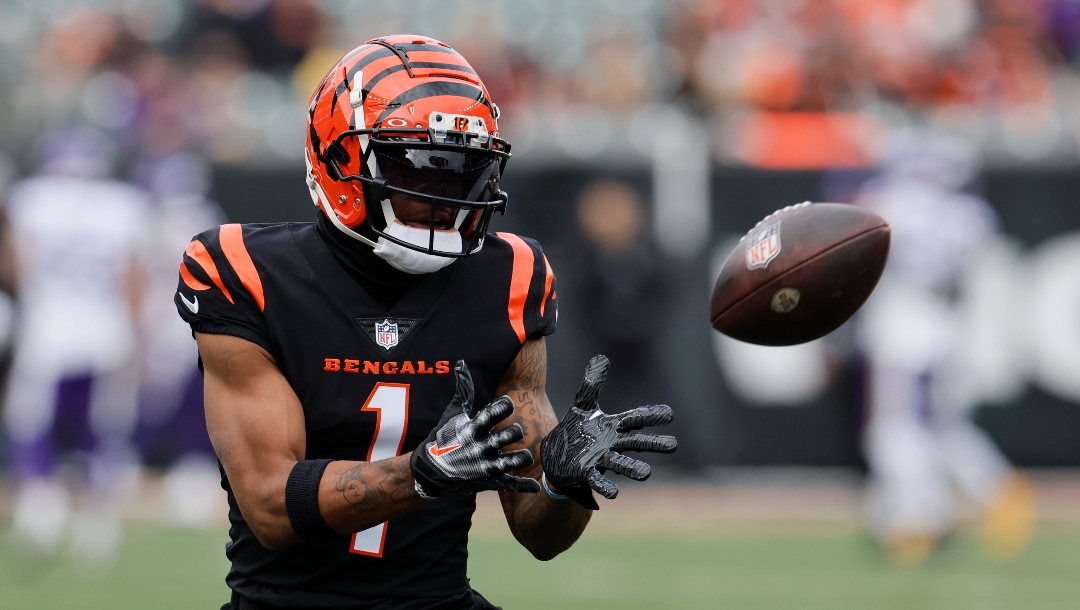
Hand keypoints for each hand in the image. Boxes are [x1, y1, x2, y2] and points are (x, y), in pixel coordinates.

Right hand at [410, 360, 541, 497]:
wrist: (430, 472)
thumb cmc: (443, 439)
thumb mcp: (452, 415)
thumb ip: (463, 391)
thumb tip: (462, 365)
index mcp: (472, 428)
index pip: (493, 412)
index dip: (505, 406)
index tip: (509, 404)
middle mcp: (480, 447)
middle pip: (509, 435)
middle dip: (516, 431)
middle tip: (515, 431)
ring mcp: (485, 466)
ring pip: (514, 460)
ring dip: (523, 456)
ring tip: (525, 454)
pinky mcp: (488, 482)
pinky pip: (511, 484)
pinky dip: (525, 485)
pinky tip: (536, 485)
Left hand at [540, 355, 676, 509]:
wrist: (556, 457)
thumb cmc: (576, 432)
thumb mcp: (582, 405)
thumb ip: (592, 384)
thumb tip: (601, 358)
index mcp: (613, 427)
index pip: (635, 419)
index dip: (650, 416)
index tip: (669, 414)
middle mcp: (611, 444)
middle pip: (635, 443)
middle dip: (653, 444)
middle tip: (673, 445)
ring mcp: (600, 459)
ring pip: (620, 463)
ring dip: (632, 468)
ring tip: (647, 474)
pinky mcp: (586, 473)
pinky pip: (597, 480)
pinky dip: (605, 486)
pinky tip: (614, 493)